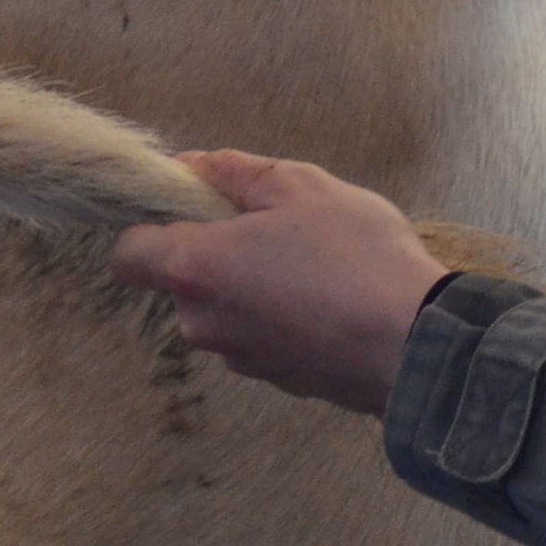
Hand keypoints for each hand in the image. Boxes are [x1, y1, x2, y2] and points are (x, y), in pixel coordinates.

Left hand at [110, 151, 446, 414]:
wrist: (417, 345)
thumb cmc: (356, 257)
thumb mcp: (301, 187)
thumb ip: (234, 172)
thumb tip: (191, 165)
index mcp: (196, 268)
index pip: (127, 254)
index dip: (149, 223)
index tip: (192, 205)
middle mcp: (203, 322)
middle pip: (181, 278)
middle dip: (217, 249)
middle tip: (276, 224)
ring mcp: (239, 358)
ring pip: (224, 307)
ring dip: (252, 282)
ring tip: (314, 261)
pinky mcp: (274, 380)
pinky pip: (258, 335)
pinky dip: (279, 315)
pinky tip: (328, 297)